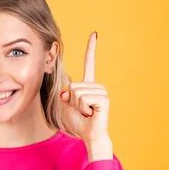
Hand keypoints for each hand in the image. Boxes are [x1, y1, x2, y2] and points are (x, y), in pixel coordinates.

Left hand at [59, 32, 112, 160]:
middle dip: (71, 100)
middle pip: (73, 85)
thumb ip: (65, 94)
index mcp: (88, 85)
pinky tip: (90, 114)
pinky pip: (83, 98)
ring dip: (77, 105)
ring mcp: (101, 92)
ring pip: (76, 92)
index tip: (94, 34)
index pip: (89, 64)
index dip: (91, 49)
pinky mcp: (103, 99)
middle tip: (81, 110)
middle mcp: (96, 86)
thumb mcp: (66, 105)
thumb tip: (66, 90)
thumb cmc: (79, 122)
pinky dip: (82, 108)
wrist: (89, 136)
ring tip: (86, 112)